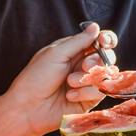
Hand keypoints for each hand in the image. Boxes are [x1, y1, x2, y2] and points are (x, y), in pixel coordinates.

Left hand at [5, 22, 119, 135]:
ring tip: (69, 83)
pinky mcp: (88, 100)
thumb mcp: (56, 54)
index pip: (97, 41)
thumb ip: (79, 41)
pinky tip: (70, 96)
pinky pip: (100, 92)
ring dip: (88, 78)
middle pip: (107, 57)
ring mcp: (86, 83)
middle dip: (97, 60)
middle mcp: (81, 66)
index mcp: (73, 51)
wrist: (28, 108)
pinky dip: (86, 92)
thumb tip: (95, 27)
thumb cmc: (36, 78)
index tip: (105, 42)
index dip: (106, 39)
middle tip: (84, 66)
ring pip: (105, 75)